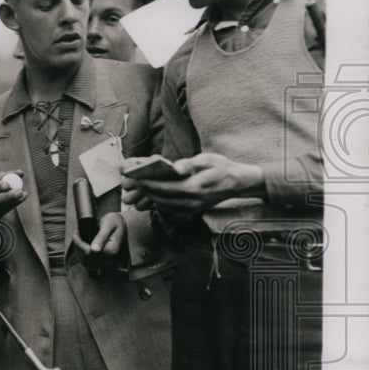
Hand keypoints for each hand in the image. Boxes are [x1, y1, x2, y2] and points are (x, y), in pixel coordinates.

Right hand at [0, 169, 27, 219]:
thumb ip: (7, 175)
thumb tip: (20, 173)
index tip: (8, 185)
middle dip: (7, 196)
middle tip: (19, 192)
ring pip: (0, 206)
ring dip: (13, 200)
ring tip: (23, 193)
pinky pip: (4, 211)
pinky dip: (14, 204)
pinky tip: (20, 199)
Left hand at [71, 212, 126, 262]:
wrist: (122, 225)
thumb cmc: (114, 222)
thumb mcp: (108, 225)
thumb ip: (101, 237)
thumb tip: (94, 250)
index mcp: (112, 250)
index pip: (89, 252)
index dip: (79, 243)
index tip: (75, 232)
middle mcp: (110, 259)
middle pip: (86, 258)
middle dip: (77, 245)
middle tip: (76, 232)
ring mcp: (107, 262)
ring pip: (85, 262)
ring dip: (78, 250)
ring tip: (78, 238)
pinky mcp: (103, 262)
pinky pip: (88, 264)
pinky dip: (82, 255)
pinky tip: (81, 246)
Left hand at [123, 152, 263, 214]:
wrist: (238, 182)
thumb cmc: (222, 168)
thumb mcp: (209, 159)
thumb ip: (191, 163)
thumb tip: (175, 167)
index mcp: (195, 188)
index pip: (165, 188)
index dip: (148, 184)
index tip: (135, 178)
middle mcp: (192, 201)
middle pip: (162, 198)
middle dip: (145, 191)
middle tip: (131, 183)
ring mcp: (193, 208)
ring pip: (165, 206)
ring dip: (150, 198)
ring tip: (138, 188)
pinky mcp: (193, 210)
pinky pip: (171, 209)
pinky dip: (159, 202)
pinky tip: (152, 195)